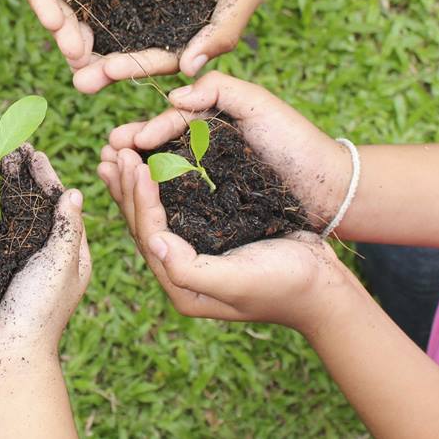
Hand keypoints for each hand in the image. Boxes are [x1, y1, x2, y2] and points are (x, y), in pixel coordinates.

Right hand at [0, 147, 90, 355]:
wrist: (10, 349)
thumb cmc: (40, 310)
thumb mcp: (60, 266)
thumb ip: (67, 229)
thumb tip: (74, 191)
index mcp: (72, 251)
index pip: (62, 202)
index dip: (47, 175)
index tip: (33, 150)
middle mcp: (50, 251)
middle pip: (38, 202)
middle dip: (25, 174)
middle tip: (10, 145)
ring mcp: (26, 258)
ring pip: (18, 212)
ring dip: (7, 185)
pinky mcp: (3, 265)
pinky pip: (0, 229)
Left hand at [93, 0, 280, 87]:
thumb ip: (223, 29)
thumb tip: (189, 71)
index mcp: (189, 28)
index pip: (160, 58)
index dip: (135, 67)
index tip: (108, 72)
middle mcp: (161, 13)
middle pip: (128, 46)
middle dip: (102, 64)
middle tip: (76, 79)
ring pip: (107, 17)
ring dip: (85, 34)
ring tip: (59, 45)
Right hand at [99, 70, 351, 231]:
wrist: (332, 190)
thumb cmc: (297, 143)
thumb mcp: (257, 104)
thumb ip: (216, 89)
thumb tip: (172, 99)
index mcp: (210, 125)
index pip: (168, 125)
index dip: (143, 133)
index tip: (121, 141)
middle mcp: (204, 154)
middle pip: (157, 151)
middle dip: (129, 153)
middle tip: (107, 156)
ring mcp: (208, 184)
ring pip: (163, 179)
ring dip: (136, 178)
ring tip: (113, 176)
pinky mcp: (215, 212)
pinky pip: (181, 205)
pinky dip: (157, 203)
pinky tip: (141, 203)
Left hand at [100, 147, 357, 335]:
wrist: (325, 288)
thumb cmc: (286, 284)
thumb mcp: (237, 281)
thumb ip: (190, 269)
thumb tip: (154, 243)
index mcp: (182, 287)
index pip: (149, 236)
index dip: (138, 199)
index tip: (132, 163)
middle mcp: (181, 271)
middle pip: (143, 224)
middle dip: (126, 187)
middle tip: (113, 151)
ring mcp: (194, 251)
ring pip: (154, 213)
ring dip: (133, 184)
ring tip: (116, 155)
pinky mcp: (209, 233)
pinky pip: (174, 206)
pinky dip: (159, 183)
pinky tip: (150, 163)